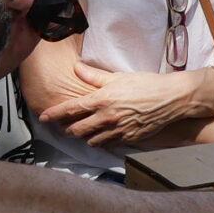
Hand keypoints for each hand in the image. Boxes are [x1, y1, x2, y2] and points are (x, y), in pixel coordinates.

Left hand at [35, 67, 202, 144]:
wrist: (170, 99)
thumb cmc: (145, 84)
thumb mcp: (118, 77)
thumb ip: (94, 76)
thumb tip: (76, 67)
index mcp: (101, 100)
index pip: (70, 109)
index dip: (54, 114)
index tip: (43, 117)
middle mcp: (106, 118)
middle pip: (76, 130)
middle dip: (67, 129)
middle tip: (64, 126)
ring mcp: (117, 131)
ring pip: (90, 140)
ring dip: (83, 137)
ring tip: (82, 132)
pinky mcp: (127, 139)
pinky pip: (107, 144)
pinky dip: (100, 141)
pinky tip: (101, 136)